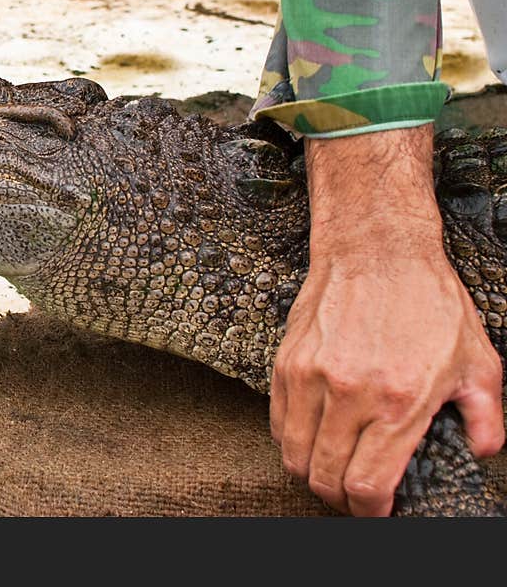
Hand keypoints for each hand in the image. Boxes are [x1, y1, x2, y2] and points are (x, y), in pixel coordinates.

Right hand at [269, 125, 503, 516]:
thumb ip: (487, 417)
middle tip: (354, 493)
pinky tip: (312, 434)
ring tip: (329, 466)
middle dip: (339, 499)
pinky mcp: (287, 360)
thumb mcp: (478, 361)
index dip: (370, 512)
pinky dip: (291, 439)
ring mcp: (311, 376)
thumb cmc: (428, 301)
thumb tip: (482, 452)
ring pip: (294, 455)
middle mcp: (348, 394)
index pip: (366, 486)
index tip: (377, 510)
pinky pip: (277, 421)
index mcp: (399, 402)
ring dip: (311, 471)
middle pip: (324, 477)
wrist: (377, 249)